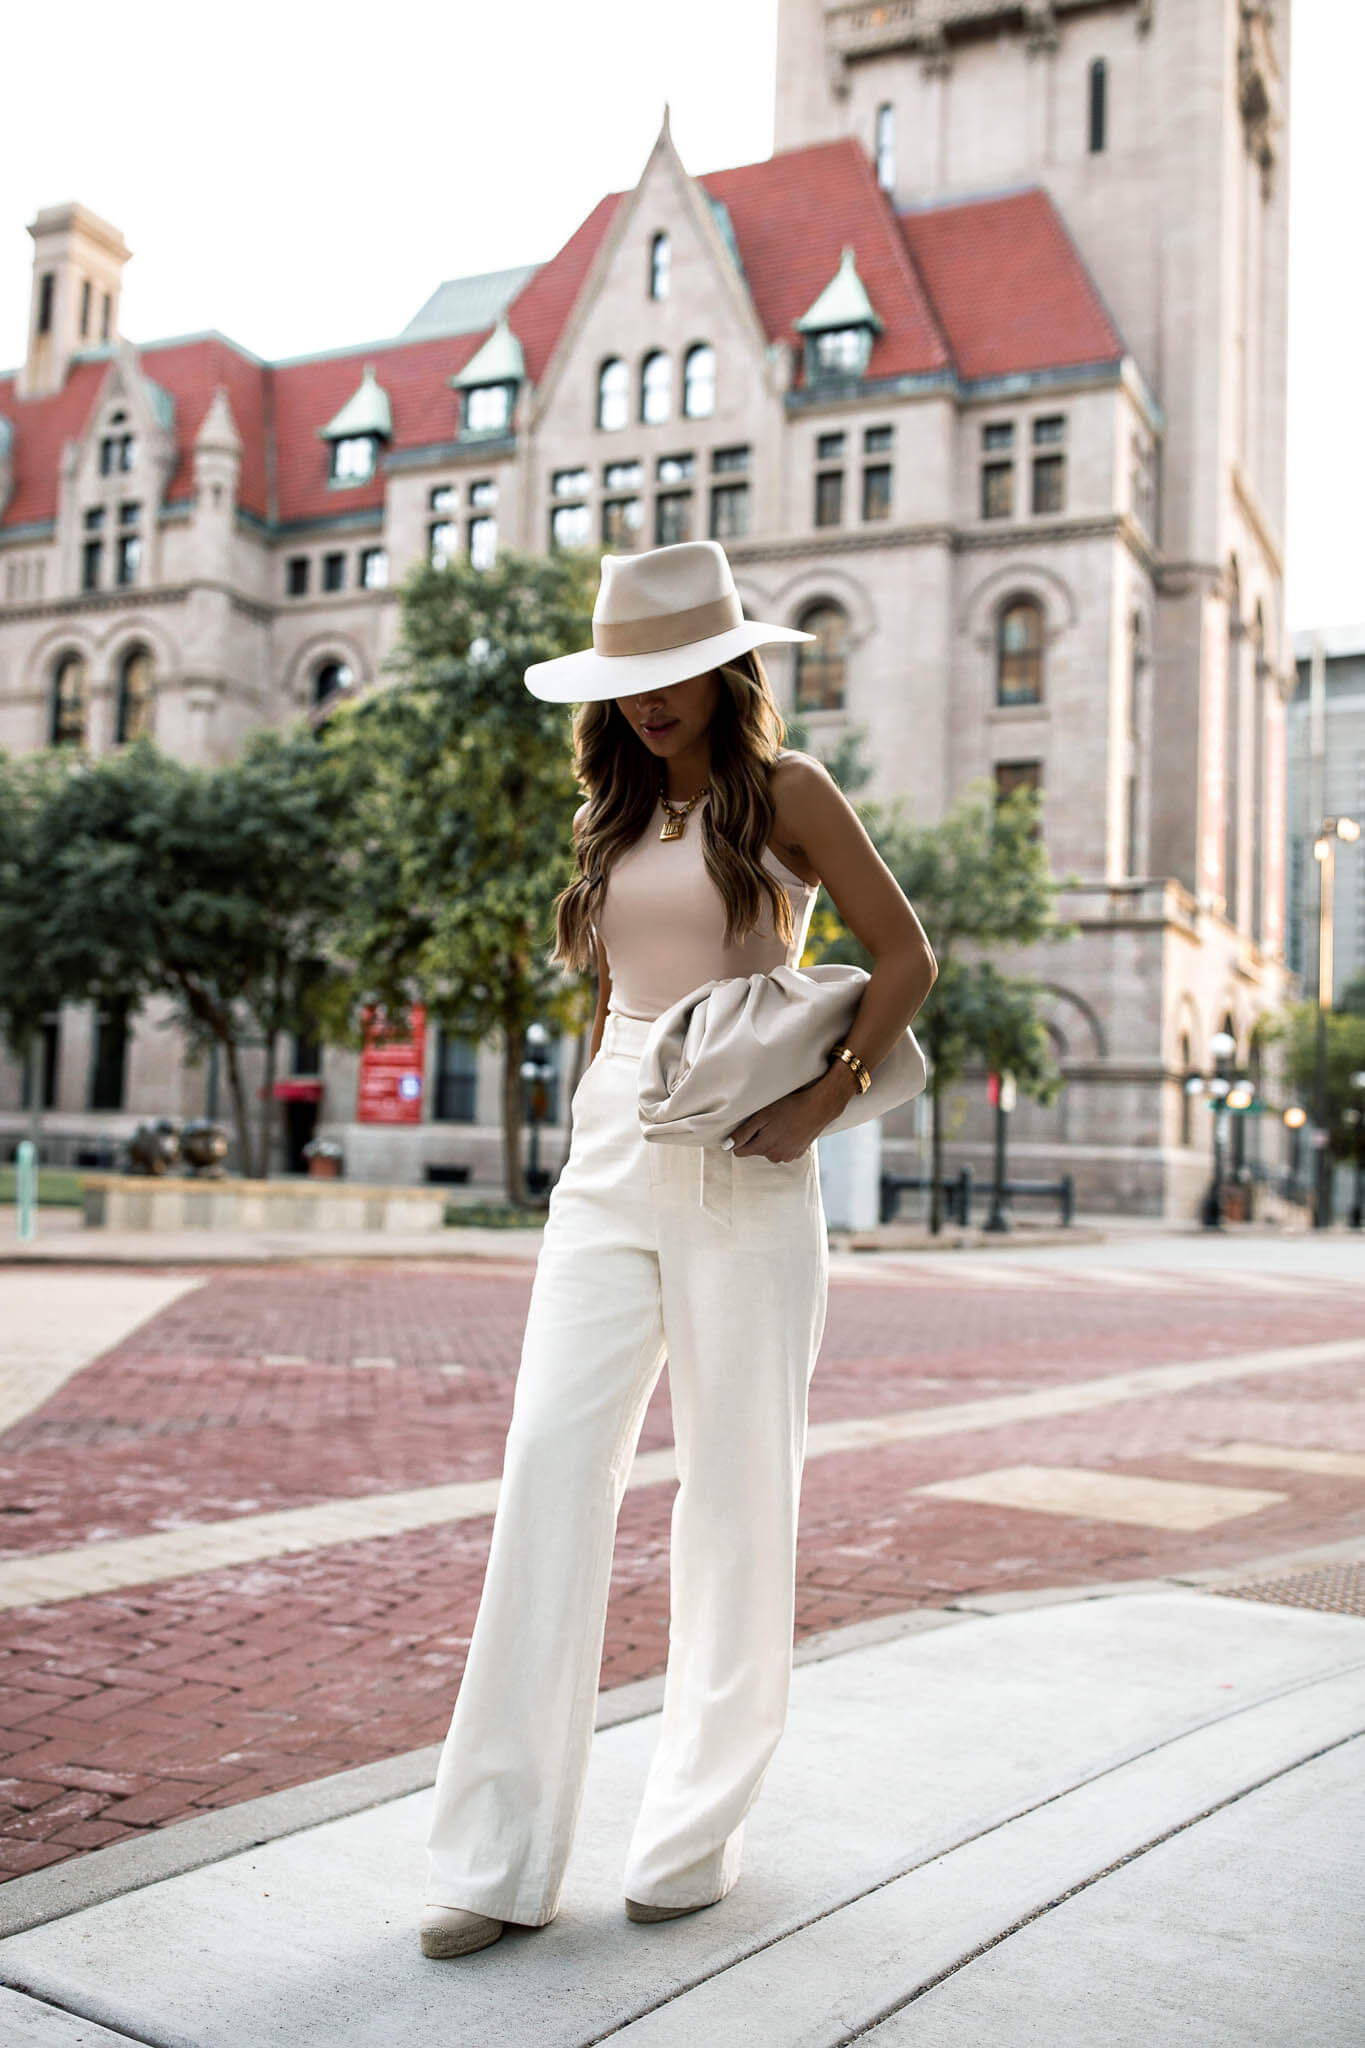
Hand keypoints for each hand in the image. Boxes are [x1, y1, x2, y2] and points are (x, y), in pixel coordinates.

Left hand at [724, 1062, 859, 1160]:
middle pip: (756, 1151)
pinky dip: (784, 1142)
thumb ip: (743, 1133)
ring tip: (780, 1124)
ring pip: (770, 1151)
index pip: (739, 1152)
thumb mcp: (762, 1116)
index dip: (740, 1139)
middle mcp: (774, 1157)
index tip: (746, 1127)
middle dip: (757, 1139)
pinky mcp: (798, 1154)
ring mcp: (787, 1157)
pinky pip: (784, 1151)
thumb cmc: (788, 1107)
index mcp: (762, 1148)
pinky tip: (790, 1129)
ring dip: (771, 1141)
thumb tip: (726, 1146)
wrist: (819, 1107)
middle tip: (767, 1121)